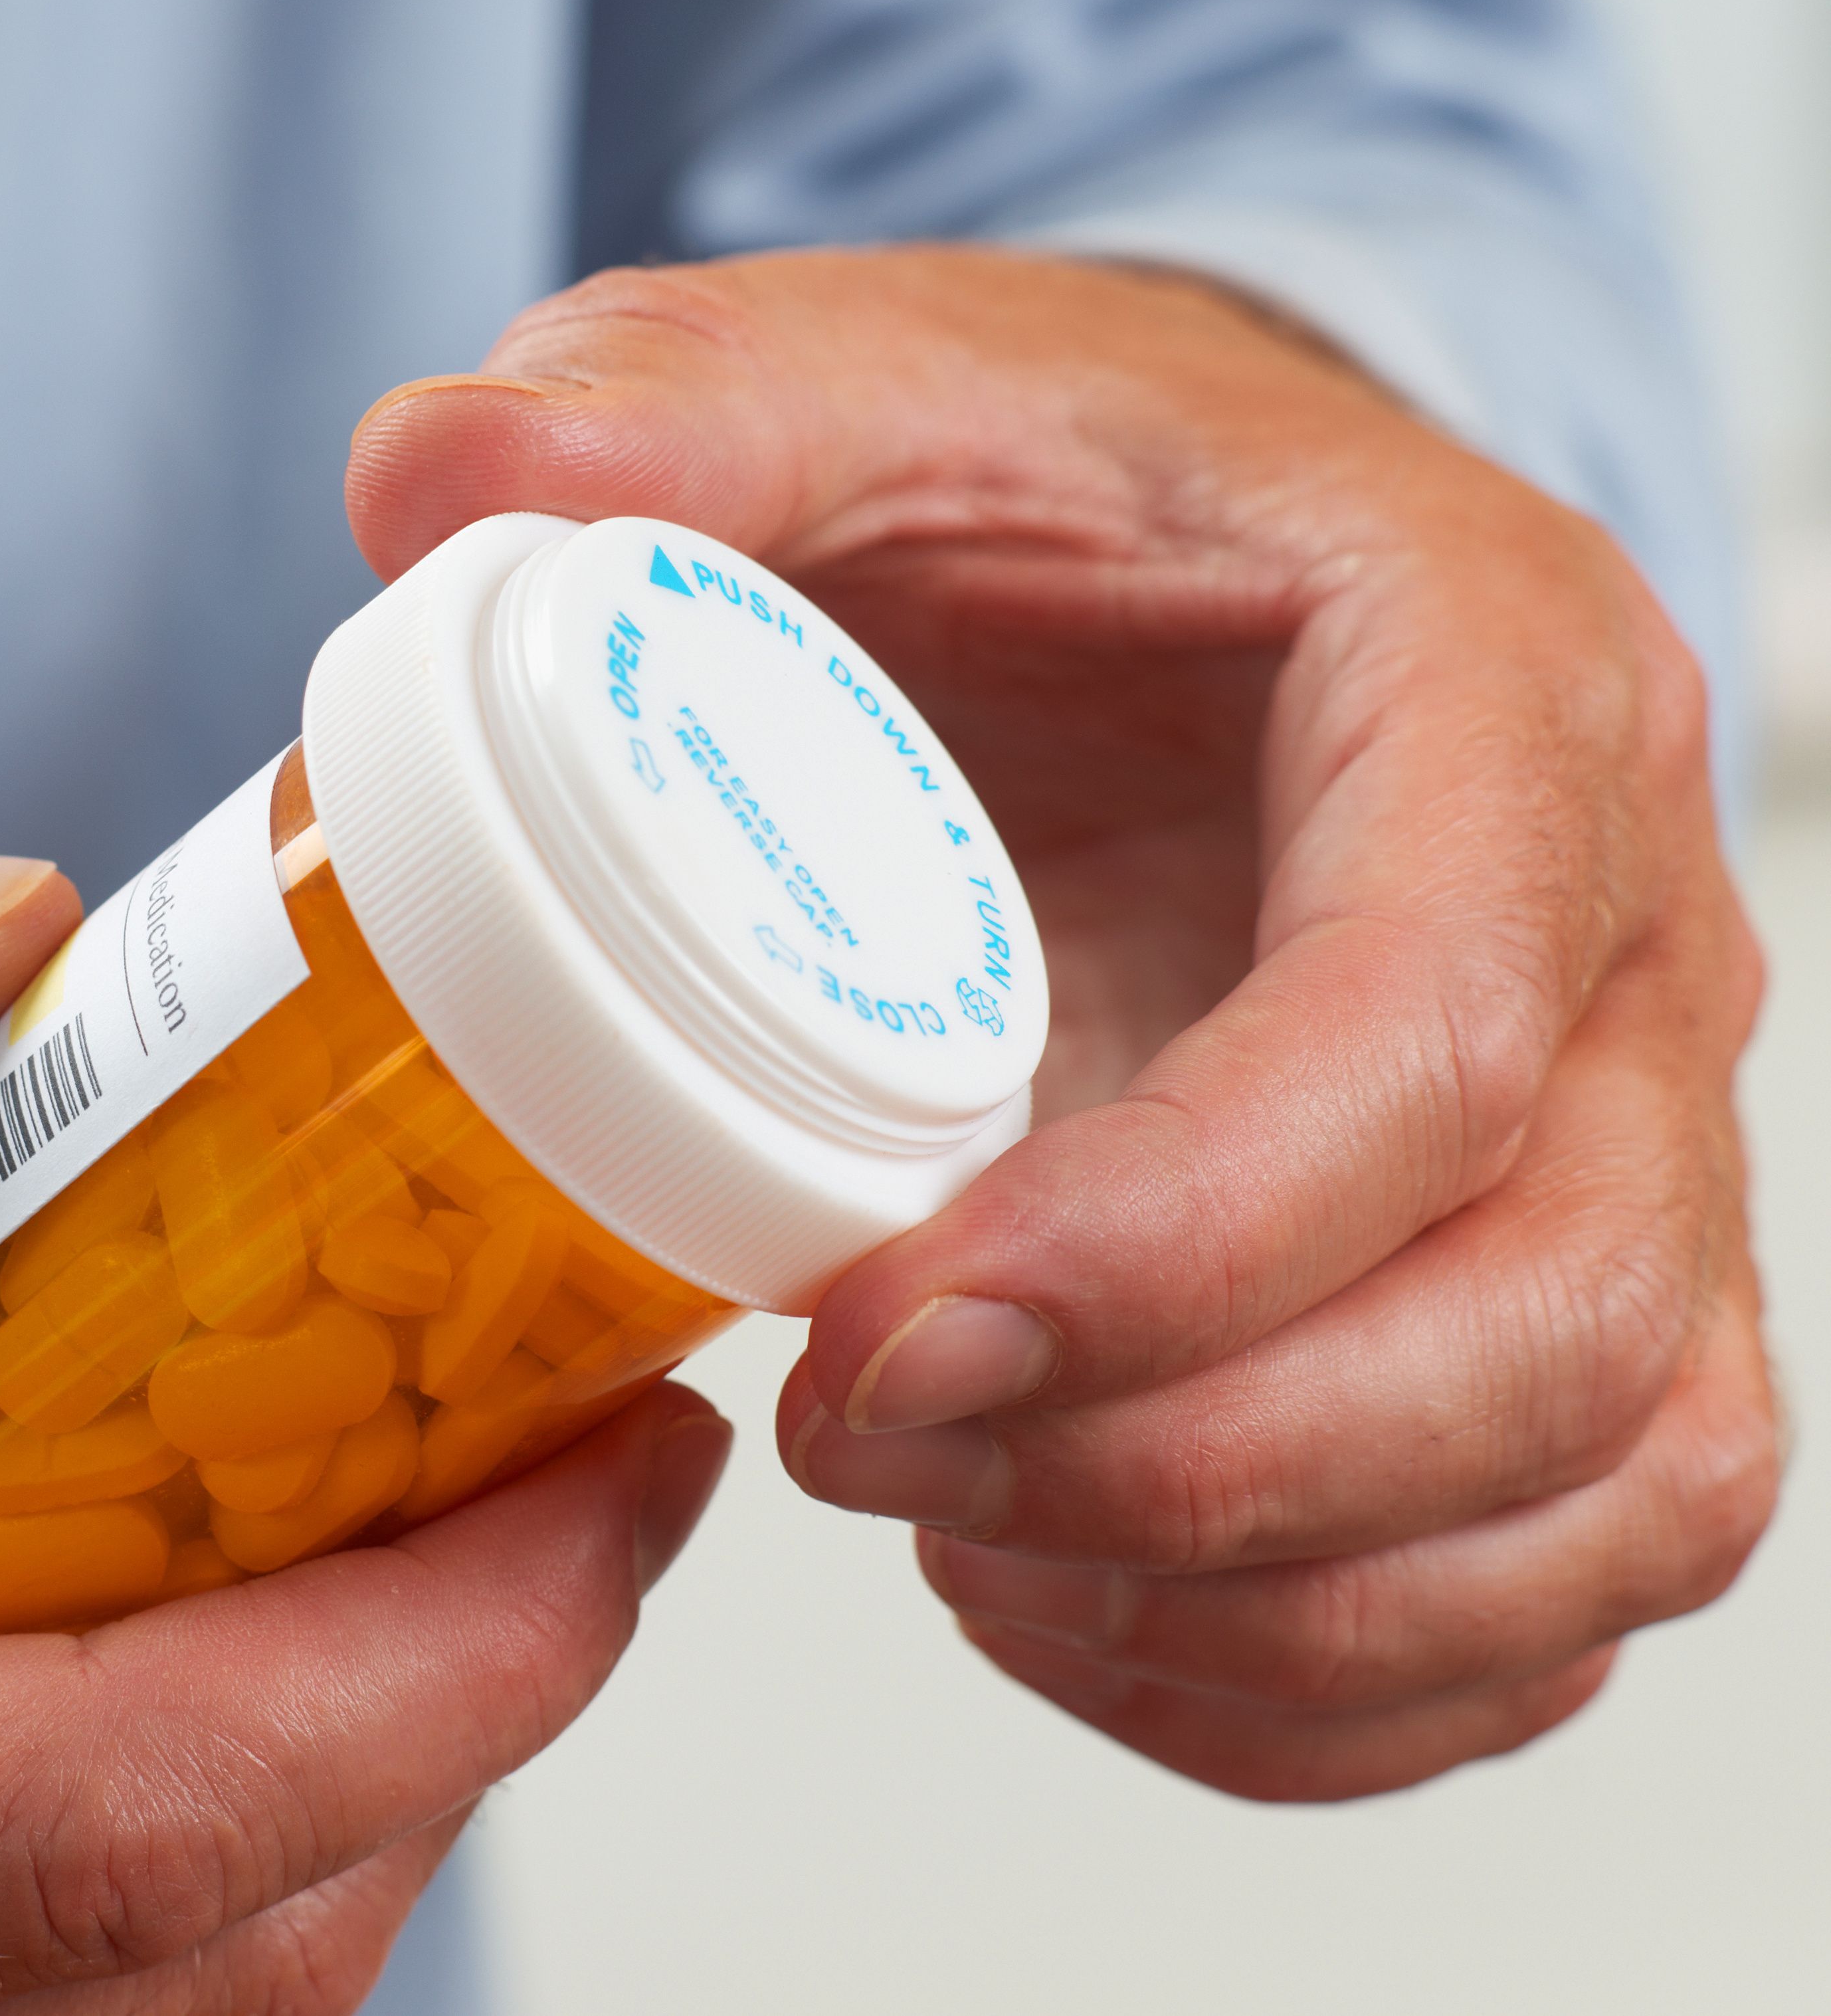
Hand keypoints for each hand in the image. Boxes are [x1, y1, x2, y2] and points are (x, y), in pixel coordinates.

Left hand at [345, 246, 1777, 1800]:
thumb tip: (434, 477)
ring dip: (1271, 1603)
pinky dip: (1317, 1675)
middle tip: (862, 1450)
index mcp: (1494, 689)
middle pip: (1551, 1316)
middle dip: (1199, 1463)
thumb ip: (664, 405)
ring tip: (956, 1545)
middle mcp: (1621, 943)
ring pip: (1604, 1493)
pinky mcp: (1560, 1300)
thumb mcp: (847, 382)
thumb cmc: (1038, 487)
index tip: (874, 1323)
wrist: (1164, 563)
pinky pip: (1551, 1585)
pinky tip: (1051, 1597)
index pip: (1428, 1028)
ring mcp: (1622, 1145)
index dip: (1172, 1235)